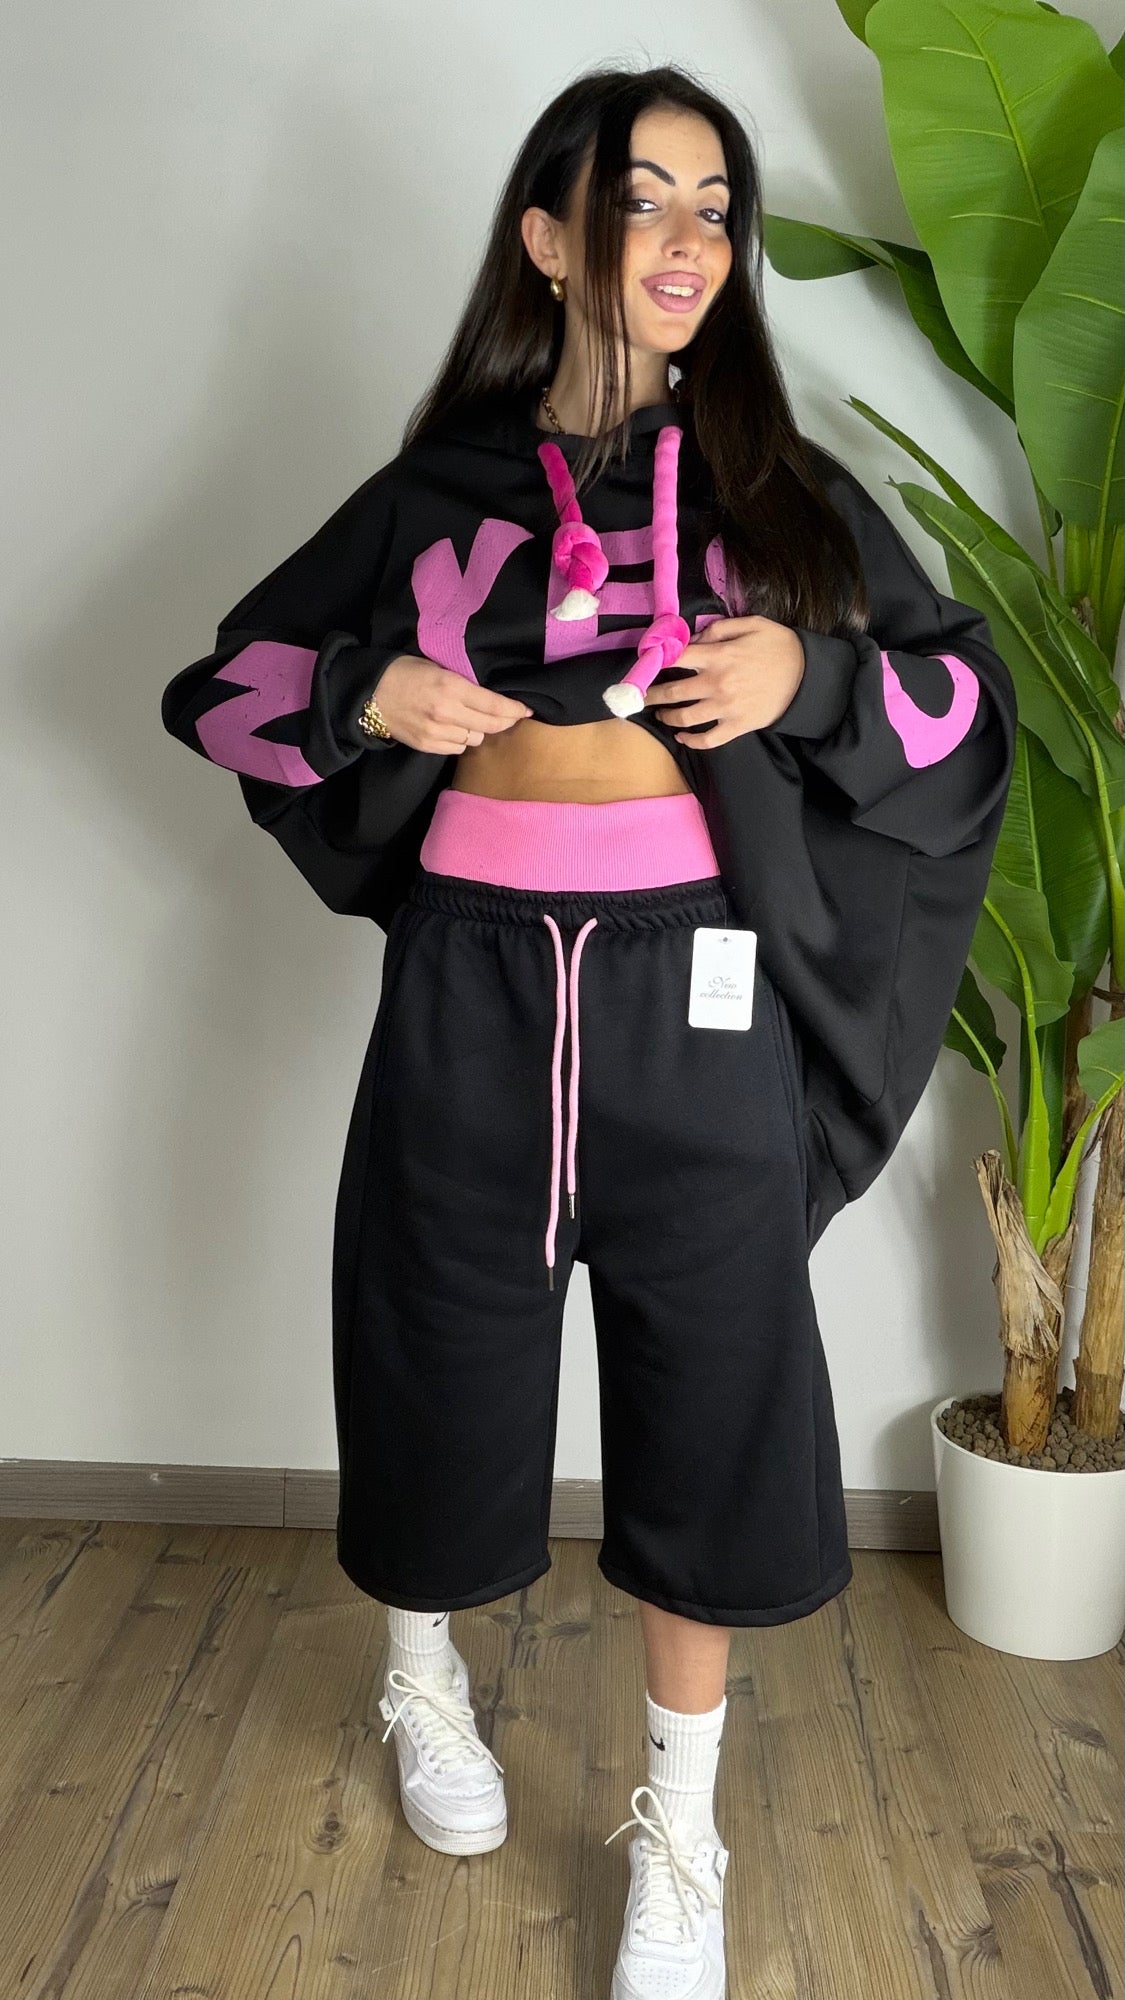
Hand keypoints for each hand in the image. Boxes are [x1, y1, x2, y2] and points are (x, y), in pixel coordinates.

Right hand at [372, 654, 532, 753]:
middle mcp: (446, 713)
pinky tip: (455, 730)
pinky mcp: (427, 746)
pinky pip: (457, 748)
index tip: (526, 710)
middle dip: (504, 722)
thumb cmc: (404, 673)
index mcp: (450, 687)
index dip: (514, 710)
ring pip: (475, 739)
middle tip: (510, 717)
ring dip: (479, 730)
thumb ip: (464, 683)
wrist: (369, 693)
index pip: (493, 704)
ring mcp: (436, 732)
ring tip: (473, 720)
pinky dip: (461, 740)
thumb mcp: (437, 667)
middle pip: (490, 725)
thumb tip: (490, 698)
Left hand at [641, 616, 805, 747]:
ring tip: (659, 713)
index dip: (656, 660)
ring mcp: (726, 708)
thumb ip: (719, 628)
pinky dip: (691, 741)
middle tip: (639, 695)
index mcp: (718, 656)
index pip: (676, 658)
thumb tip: (693, 637)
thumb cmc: (779, 646)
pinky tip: (681, 736)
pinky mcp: (737, 727)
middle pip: (672, 691)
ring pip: (684, 717)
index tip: (645, 664)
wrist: (807, 676)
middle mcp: (717, 683)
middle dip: (650, 694)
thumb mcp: (752, 624)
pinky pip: (707, 740)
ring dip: (666, 716)